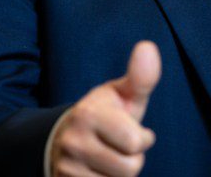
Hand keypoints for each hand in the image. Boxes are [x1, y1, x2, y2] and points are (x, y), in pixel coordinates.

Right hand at [49, 40, 160, 176]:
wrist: (62, 138)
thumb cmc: (104, 115)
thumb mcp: (120, 95)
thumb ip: (139, 77)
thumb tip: (148, 46)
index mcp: (88, 114)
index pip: (135, 142)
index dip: (142, 139)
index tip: (131, 130)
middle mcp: (73, 141)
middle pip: (129, 168)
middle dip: (132, 159)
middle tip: (117, 146)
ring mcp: (66, 167)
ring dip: (119, 175)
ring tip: (106, 158)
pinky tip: (96, 172)